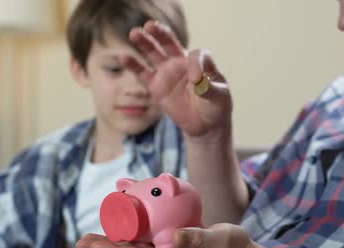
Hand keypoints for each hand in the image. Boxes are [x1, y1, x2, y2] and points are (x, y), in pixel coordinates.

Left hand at [76, 223, 259, 247]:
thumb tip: (172, 236)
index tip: (91, 244)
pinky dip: (132, 234)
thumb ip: (198, 236)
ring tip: (94, 236)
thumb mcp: (220, 239)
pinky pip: (148, 242)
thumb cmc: (233, 247)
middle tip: (81, 241)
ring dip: (114, 243)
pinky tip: (125, 225)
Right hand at [124, 20, 232, 138]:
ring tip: (134, 33)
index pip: (196, 55)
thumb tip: (194, 78)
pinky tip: (124, 58)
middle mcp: (181, 62)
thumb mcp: (220, 95)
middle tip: (150, 26)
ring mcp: (167, 73)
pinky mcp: (156, 87)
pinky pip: (143, 73)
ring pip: (153, 53)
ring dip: (144, 42)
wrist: (206, 125)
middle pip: (169, 42)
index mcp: (200, 62)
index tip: (197, 80)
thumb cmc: (216, 106)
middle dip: (160, 33)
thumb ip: (209, 85)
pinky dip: (133, 65)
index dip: (196, 64)